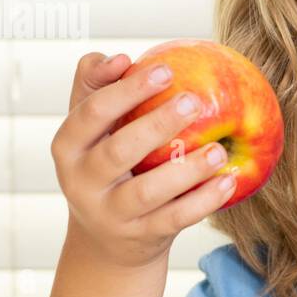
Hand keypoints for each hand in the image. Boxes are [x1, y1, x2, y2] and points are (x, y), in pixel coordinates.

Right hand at [51, 52, 237, 267]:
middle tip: (193, 101)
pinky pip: (175, 219)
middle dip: (156, 124)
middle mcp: (81, 182)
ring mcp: (110, 214)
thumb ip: (97, 85)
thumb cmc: (105, 163)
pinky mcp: (140, 237)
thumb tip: (119, 58)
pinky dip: (203, 201)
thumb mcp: (93, 128)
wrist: (106, 238)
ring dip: (186, 169)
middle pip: (118, 152)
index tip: (165, 69)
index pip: (92, 113)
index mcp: (67, 146)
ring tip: (218, 149)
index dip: (126, 90)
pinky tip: (228, 180)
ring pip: (147, 192)